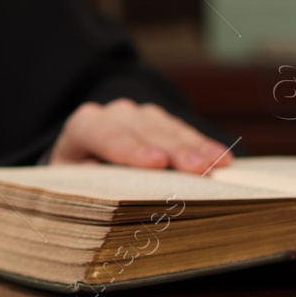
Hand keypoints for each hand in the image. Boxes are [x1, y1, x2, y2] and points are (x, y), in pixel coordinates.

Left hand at [48, 98, 233, 173]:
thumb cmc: (80, 178)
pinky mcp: (161, 122)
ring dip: (194, 147)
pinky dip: (202, 145)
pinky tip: (222, 158)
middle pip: (143, 129)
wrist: (85, 161)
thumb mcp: (73, 182)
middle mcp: (112, 114)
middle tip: (199, 169)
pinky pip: (184, 131)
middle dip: (173, 149)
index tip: (157, 163)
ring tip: (218, 164)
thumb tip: (103, 176)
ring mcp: (139, 115)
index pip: (103, 133)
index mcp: (83, 127)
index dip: (130, 148)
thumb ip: (85, 179)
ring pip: (168, 127)